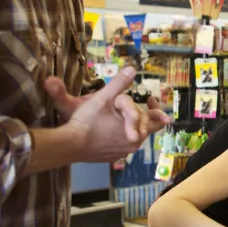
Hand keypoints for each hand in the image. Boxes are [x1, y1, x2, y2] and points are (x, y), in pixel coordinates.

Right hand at [48, 67, 170, 161]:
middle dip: (142, 116)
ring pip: (133, 137)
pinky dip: (119, 137)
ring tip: (121, 116)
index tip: (150, 99)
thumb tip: (132, 69)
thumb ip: (120, 83)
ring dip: (131, 126)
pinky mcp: (111, 157)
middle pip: (145, 128)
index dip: (157, 109)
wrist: (69, 145)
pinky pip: (121, 145)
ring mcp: (122, 153)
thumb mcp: (104, 98)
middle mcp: (133, 145)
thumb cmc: (88, 121)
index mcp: (138, 131)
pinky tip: (109, 130)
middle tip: (136, 105)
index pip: (157, 121)